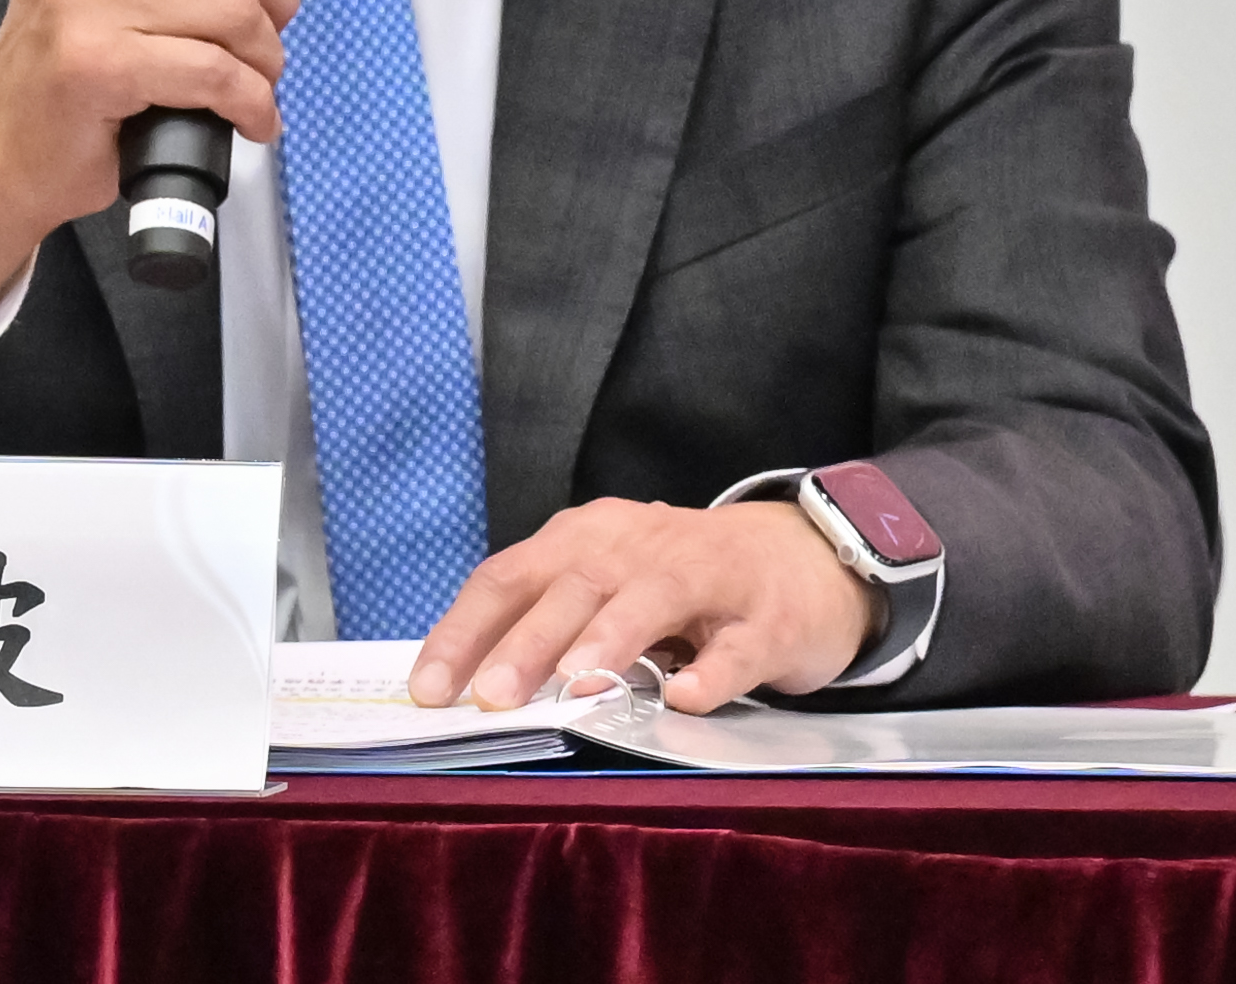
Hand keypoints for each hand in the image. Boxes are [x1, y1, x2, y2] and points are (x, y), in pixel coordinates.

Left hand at [409, 496, 874, 715]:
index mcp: (588, 539)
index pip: (511, 576)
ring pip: (652, 596)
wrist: (806, 557)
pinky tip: (685, 697)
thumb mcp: (607, 586)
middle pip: (575, 585)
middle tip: (492, 697)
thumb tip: (466, 685)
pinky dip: (712, 670)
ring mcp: (709, 575)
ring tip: (576, 683)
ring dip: (611, 637)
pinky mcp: (768, 617)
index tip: (430, 688)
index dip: (465, 630)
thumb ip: (545, 624)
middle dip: (528, 641)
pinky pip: (738, 644)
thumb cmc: (683, 582)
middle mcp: (640, 546)